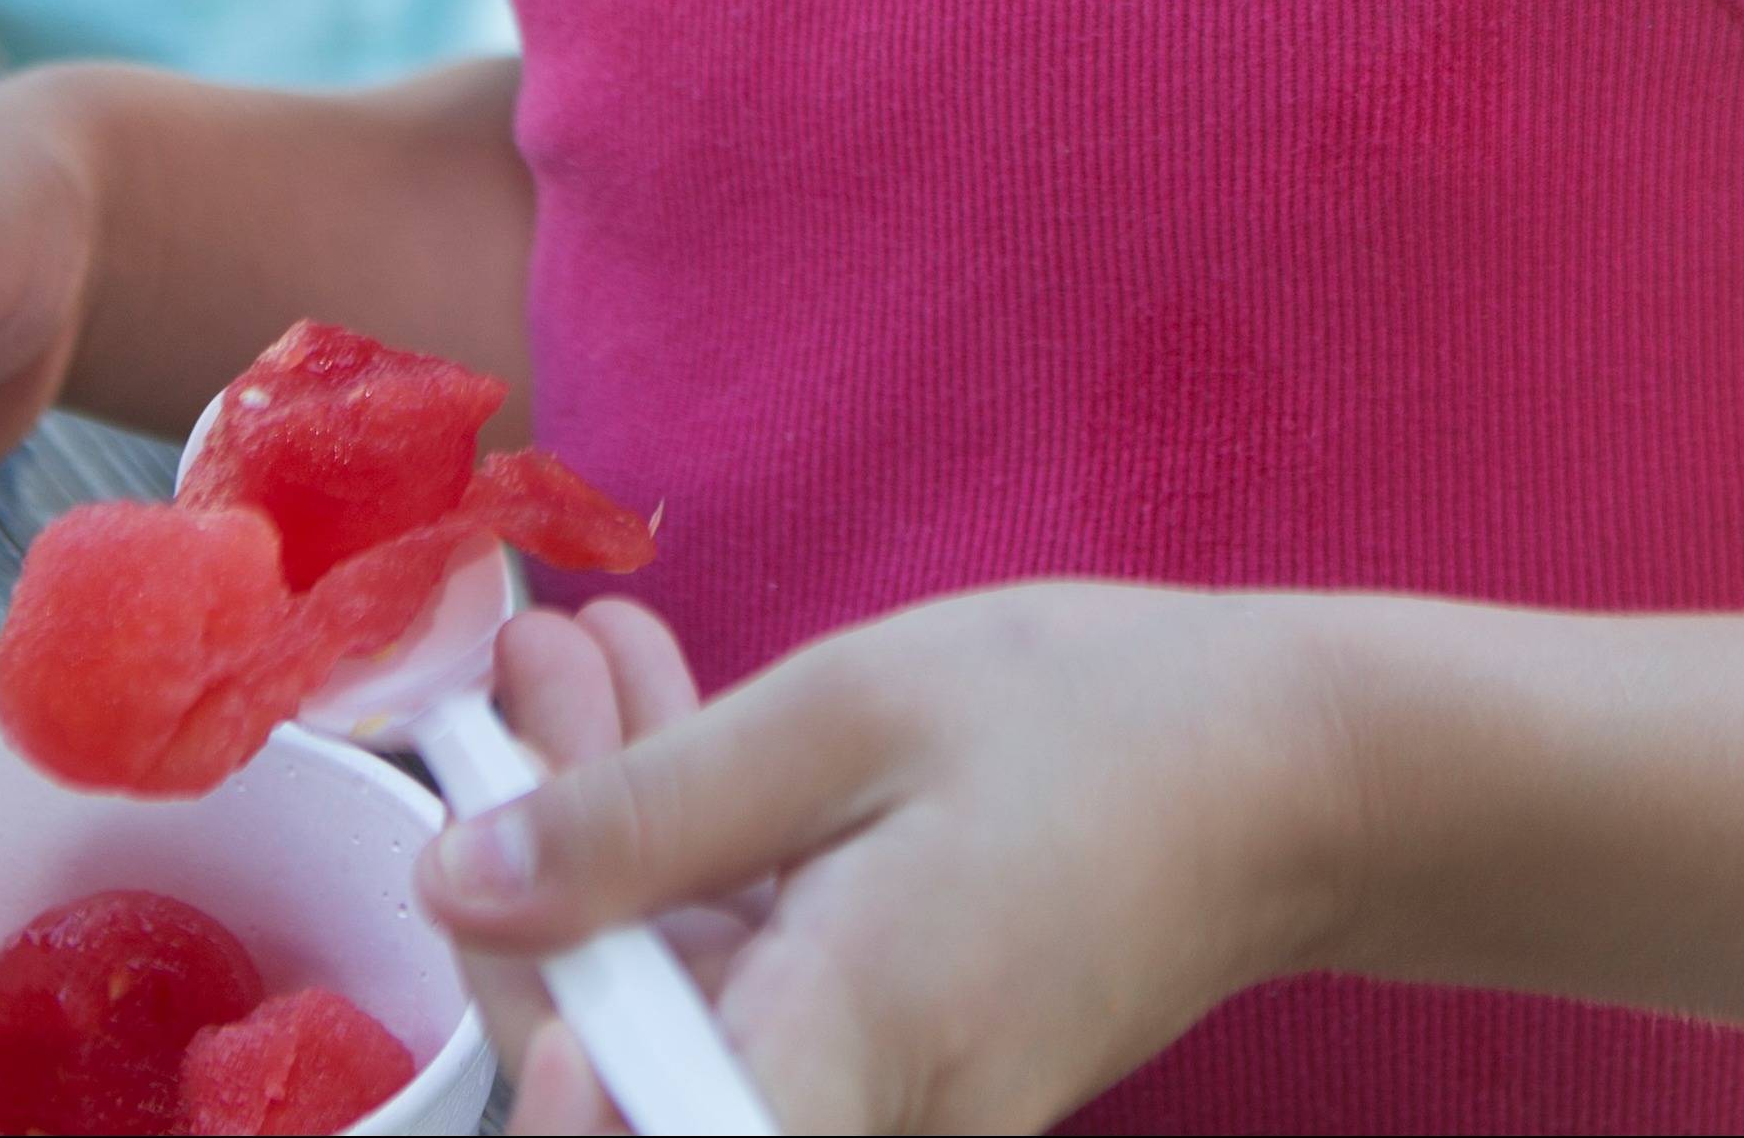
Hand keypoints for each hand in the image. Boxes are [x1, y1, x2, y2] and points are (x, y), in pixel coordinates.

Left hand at [417, 581, 1341, 1135]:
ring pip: (675, 1017)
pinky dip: (688, 867)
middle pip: (619, 1067)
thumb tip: (461, 884)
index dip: (530, 1059)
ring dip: (606, 846)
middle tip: (523, 679)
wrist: (1283, 779)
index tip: (470, 883)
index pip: (633, 1136)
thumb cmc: (1088, 721)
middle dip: (537, 880)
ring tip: (579, 654)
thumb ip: (647, 813)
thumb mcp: (847, 715)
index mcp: (851, 1047)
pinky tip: (660, 715)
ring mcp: (882, 1112)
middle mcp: (866, 1122)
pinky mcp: (890, 1077)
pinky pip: (746, 1000)